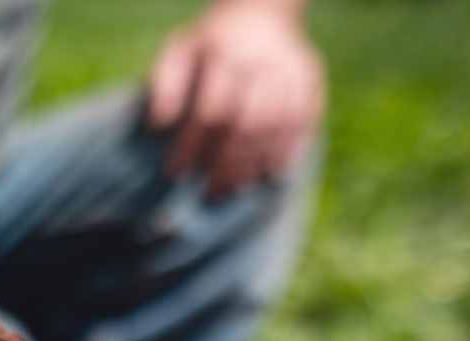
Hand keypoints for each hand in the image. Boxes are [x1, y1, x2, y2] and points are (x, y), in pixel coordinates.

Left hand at [148, 0, 323, 196]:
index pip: (209, 111)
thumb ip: (166, 84)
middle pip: (247, 125)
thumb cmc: (210, 43)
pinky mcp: (311, 82)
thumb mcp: (179, 51)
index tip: (176, 172)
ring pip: (276, 128)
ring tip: (235, 189)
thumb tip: (158, 125)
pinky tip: (270, 174)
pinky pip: (304, 123)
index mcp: (226, 55)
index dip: (192, 145)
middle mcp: (262, 64)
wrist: (261, 13)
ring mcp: (291, 73)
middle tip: (210, 193)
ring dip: (255, 164)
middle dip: (227, 164)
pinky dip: (287, 152)